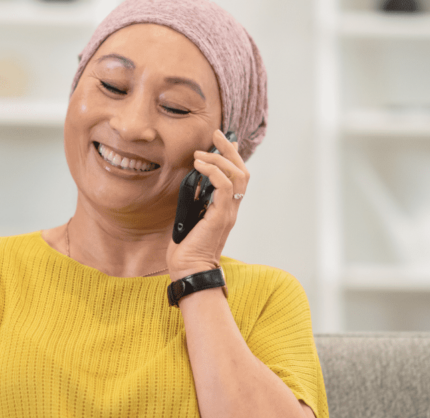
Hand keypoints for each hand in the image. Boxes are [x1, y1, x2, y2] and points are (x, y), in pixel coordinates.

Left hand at [166, 129, 250, 280]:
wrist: (189, 270)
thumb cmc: (187, 250)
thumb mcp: (190, 218)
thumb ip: (195, 201)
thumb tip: (192, 183)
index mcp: (225, 209)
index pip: (237, 177)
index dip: (232, 157)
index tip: (221, 141)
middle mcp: (231, 209)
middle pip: (242, 172)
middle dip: (229, 150)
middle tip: (216, 135)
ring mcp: (228, 212)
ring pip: (237, 176)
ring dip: (219, 159)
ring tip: (201, 153)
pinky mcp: (221, 216)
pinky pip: (224, 186)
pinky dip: (214, 171)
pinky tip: (200, 166)